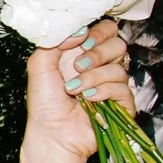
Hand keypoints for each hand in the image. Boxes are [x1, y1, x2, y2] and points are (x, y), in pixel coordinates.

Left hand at [24, 19, 132, 161]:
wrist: (52, 133)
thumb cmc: (44, 102)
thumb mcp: (40, 64)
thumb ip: (56, 41)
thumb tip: (80, 29)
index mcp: (83, 54)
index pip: (106, 31)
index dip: (97, 33)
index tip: (82, 42)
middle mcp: (100, 67)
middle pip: (118, 44)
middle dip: (97, 53)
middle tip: (77, 66)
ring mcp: (112, 85)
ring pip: (119, 68)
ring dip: (93, 77)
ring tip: (74, 89)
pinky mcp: (122, 103)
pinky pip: (123, 88)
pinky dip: (103, 91)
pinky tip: (89, 99)